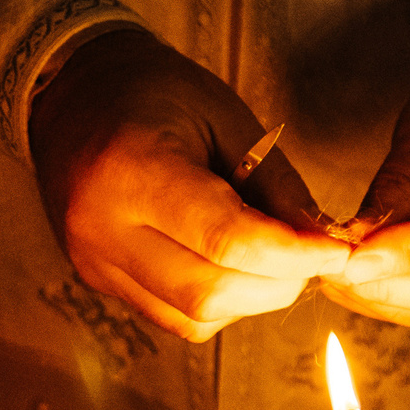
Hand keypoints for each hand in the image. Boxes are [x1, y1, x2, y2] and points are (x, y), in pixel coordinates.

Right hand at [28, 27, 350, 342]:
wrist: (73, 95)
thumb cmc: (156, 93)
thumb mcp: (227, 119)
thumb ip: (277, 187)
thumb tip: (325, 245)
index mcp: (132, 171)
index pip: (227, 239)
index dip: (294, 254)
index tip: (337, 250)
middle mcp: (103, 228)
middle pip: (210, 291)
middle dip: (279, 282)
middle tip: (313, 254)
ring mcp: (95, 262)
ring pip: (194, 316)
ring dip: (252, 297)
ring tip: (274, 256)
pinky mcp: (100, 281)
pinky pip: (174, 316)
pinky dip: (220, 302)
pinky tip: (233, 266)